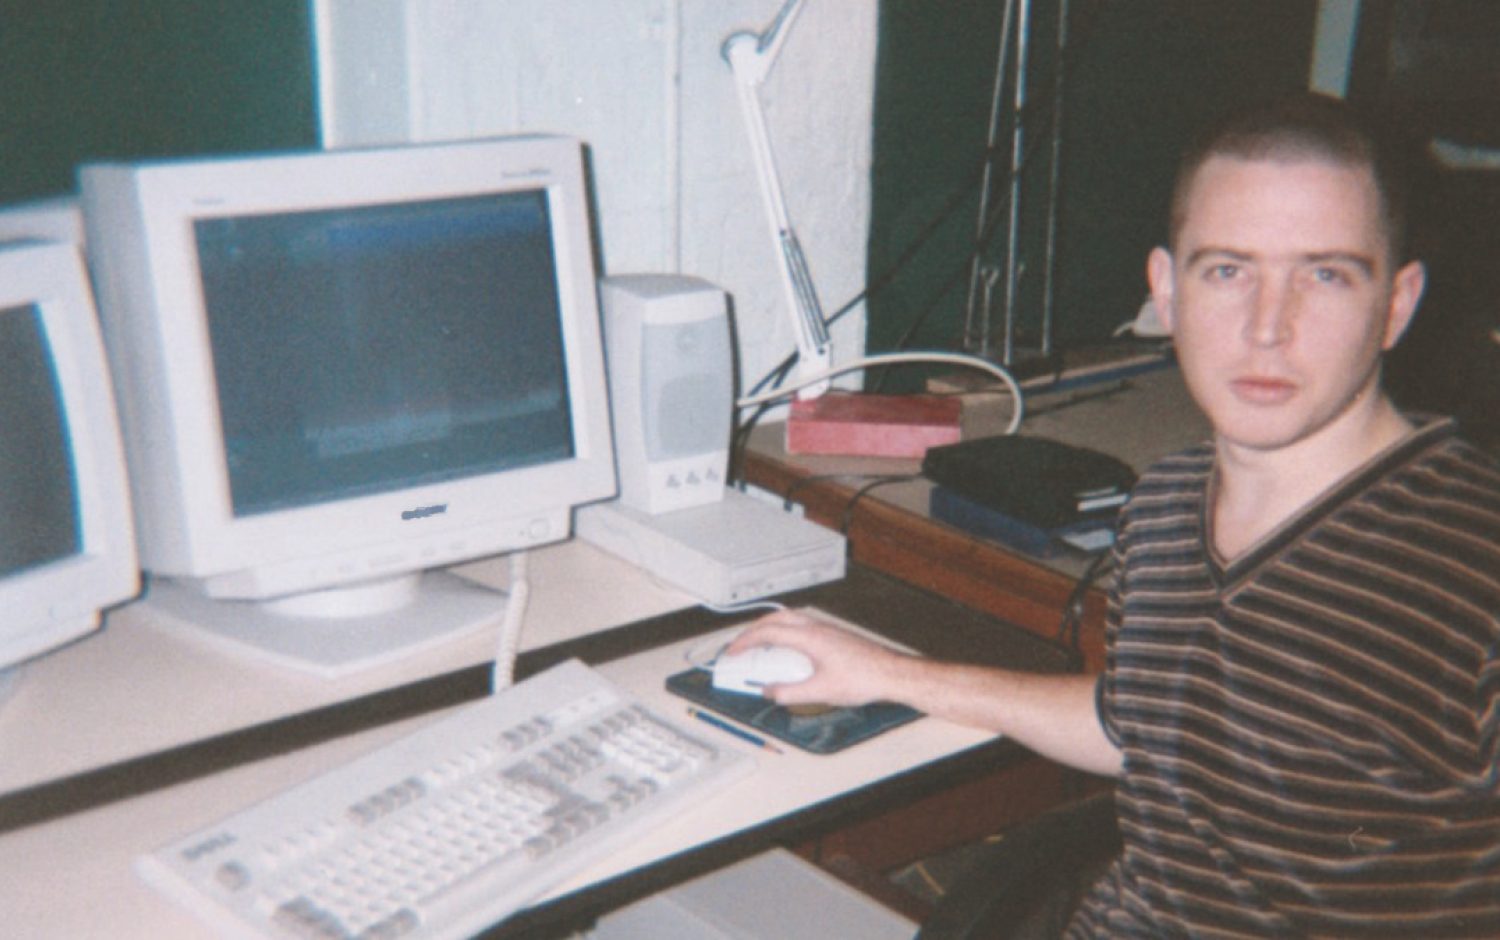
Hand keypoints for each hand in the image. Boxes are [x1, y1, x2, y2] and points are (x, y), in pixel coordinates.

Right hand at [725, 609, 915, 707]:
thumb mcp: (821, 692)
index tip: (732, 652)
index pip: (768, 633)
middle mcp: (816, 628)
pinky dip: (786, 634)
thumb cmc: (864, 678)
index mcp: (809, 637)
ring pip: (789, 619)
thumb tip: (770, 692)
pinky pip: (801, 627)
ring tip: (760, 646)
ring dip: (770, 629)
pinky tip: (788, 651)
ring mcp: (826, 630)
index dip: (745, 642)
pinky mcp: (834, 636)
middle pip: (775, 619)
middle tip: (740, 645)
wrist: (891, 673)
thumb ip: (790, 693)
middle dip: (753, 630)